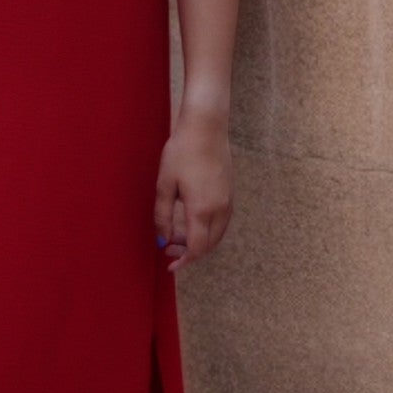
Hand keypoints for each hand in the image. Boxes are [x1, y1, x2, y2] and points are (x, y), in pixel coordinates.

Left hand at [153, 112, 231, 272]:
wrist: (206, 127)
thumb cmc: (181, 152)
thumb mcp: (164, 184)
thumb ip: (162, 215)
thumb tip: (162, 239)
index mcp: (201, 209)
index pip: (196, 248)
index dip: (183, 261)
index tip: (170, 266)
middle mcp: (220, 209)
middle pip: (208, 245)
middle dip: (189, 252)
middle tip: (168, 249)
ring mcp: (228, 201)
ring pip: (217, 234)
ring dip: (200, 242)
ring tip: (178, 237)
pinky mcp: (230, 192)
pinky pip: (222, 222)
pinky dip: (208, 231)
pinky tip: (193, 223)